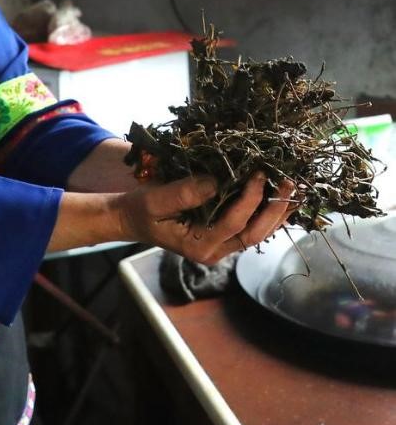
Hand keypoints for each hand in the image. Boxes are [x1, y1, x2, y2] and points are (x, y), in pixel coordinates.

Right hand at [118, 172, 294, 263]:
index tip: (259, 173)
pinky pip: (250, 227)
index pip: (234, 223)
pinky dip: (266, 213)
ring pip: (257, 233)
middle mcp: (214, 251)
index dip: (250, 199)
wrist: (130, 219)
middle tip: (289, 183)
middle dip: (275, 209)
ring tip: (292, 189)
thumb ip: (184, 193)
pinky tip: (278, 197)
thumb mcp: (155, 200)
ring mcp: (220, 246)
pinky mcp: (221, 236)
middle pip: (255, 234)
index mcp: (198, 245)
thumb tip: (216, 181)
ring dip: (276, 212)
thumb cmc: (140, 210)